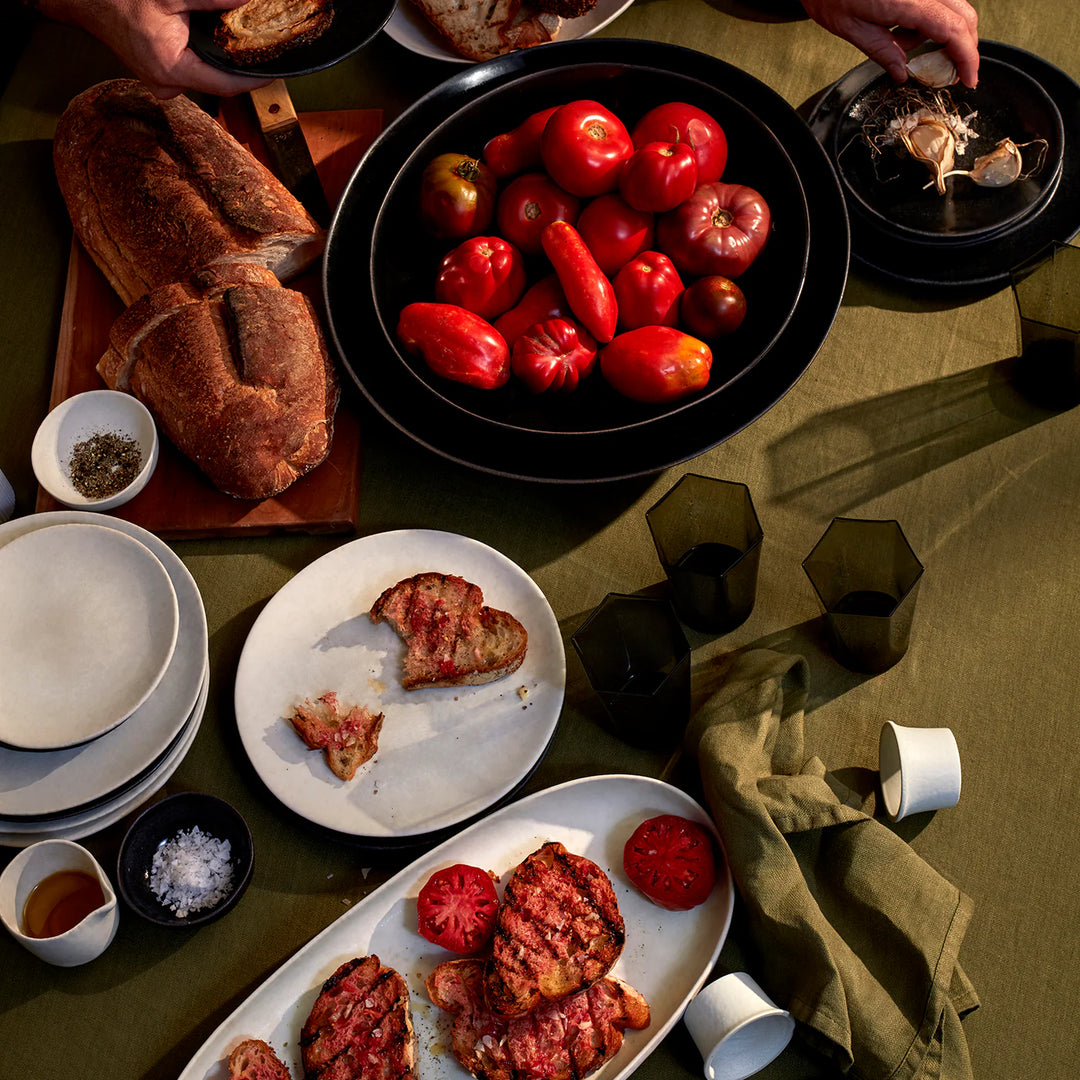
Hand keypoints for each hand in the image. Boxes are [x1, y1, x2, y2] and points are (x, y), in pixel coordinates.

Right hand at [35, 0, 272, 97]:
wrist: (89, 1)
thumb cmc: (120, 0)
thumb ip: (212, 0)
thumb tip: (246, 2)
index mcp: (170, 69)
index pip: (226, 85)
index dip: (254, 80)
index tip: (275, 73)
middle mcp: (166, 85)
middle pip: (217, 84)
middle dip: (238, 67)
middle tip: (260, 53)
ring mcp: (162, 85)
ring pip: (205, 79)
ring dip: (219, 63)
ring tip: (235, 46)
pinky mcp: (160, 79)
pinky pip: (192, 74)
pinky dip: (203, 61)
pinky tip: (208, 45)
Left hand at [801, 0, 979, 87]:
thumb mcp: (852, 30)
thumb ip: (883, 52)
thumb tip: (903, 74)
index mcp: (909, 2)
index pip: (953, 30)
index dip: (967, 58)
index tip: (969, 80)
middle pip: (964, 17)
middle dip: (962, 48)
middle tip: (950, 73)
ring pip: (954, 8)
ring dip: (941, 34)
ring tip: (904, 46)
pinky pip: (939, 1)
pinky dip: (930, 20)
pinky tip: (903, 29)